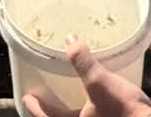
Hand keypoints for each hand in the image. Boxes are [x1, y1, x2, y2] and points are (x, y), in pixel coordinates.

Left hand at [21, 39, 150, 116]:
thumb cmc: (124, 109)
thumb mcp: (99, 82)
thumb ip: (83, 62)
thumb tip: (70, 40)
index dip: (36, 108)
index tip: (27, 97)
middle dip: (51, 109)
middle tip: (43, 95)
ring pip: (78, 116)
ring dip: (69, 107)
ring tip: (66, 91)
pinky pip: (92, 112)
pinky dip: (86, 104)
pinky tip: (92, 91)